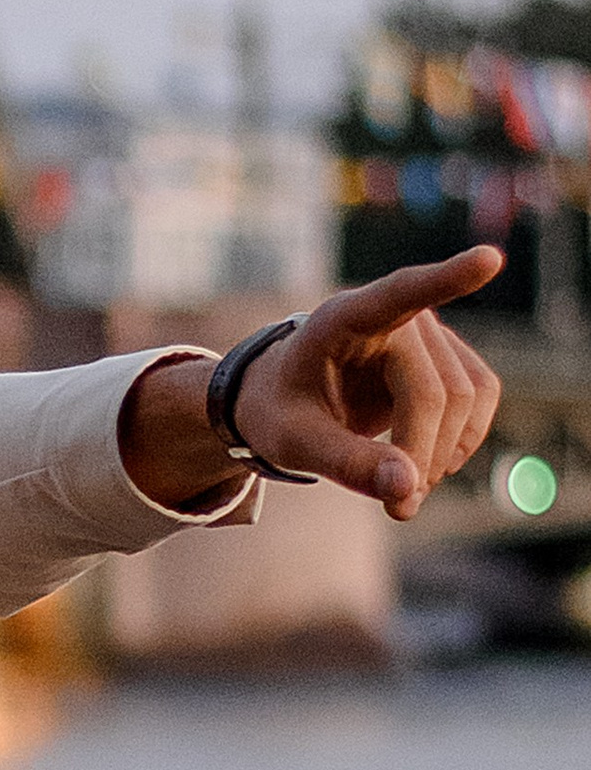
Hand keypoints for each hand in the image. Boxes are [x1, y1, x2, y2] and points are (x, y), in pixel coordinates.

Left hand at [121, 249, 504, 518]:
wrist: (285, 399)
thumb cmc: (281, 410)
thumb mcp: (295, 443)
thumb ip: (345, 463)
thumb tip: (408, 487)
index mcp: (342, 319)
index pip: (400, 293)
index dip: (446, 280)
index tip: (489, 260)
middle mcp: (394, 316)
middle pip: (437, 393)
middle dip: (422, 456)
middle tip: (398, 509)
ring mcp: (428, 332)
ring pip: (468, 397)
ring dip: (445, 454)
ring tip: (405, 489)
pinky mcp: (449, 356)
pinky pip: (481, 397)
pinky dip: (462, 441)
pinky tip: (428, 463)